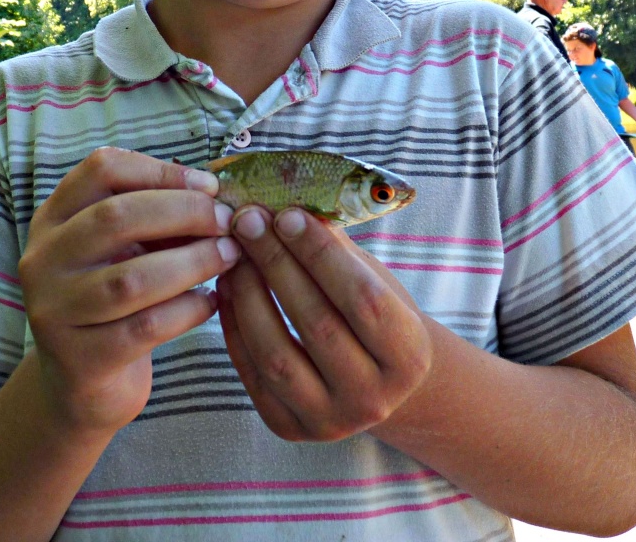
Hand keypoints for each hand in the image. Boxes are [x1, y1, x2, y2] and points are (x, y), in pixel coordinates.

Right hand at [19, 148, 240, 434]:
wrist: (81, 385)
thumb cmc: (115, 301)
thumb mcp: (124, 249)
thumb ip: (157, 218)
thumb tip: (217, 195)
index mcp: (53, 219)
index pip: (101, 169)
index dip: (161, 170)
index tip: (208, 185)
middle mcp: (43, 260)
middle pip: (115, 217)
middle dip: (183, 213)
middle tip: (227, 221)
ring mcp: (55, 312)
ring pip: (132, 278)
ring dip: (193, 262)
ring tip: (229, 257)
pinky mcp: (80, 359)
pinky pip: (146, 326)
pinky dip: (188, 310)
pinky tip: (212, 302)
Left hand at [216, 205, 431, 441]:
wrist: (379, 385)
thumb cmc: (377, 318)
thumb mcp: (376, 283)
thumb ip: (339, 252)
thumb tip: (289, 207)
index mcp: (410, 357)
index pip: (363, 299)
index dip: (322, 255)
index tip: (288, 215)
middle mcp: (373, 398)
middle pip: (317, 324)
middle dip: (277, 264)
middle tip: (248, 221)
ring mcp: (329, 421)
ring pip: (276, 353)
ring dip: (248, 295)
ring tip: (233, 253)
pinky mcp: (289, 427)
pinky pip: (252, 373)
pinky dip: (233, 325)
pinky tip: (226, 286)